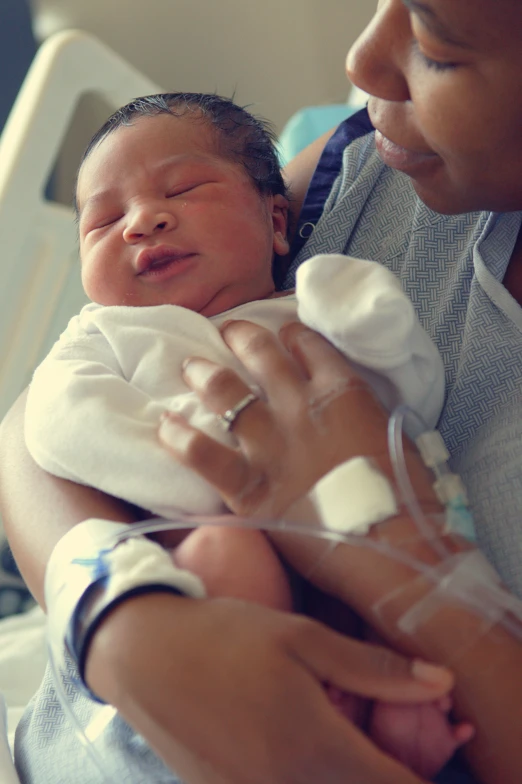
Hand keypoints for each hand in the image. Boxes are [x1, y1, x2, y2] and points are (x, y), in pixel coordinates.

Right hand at [86, 592, 452, 783]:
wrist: (144, 655)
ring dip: (341, 772)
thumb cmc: (226, 636)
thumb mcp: (301, 637)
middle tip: (369, 727)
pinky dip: (303, 775)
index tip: (430, 741)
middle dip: (379, 771)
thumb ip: (373, 668)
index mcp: (315, 750)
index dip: (422, 775)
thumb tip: (441, 682)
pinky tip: (288, 737)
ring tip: (326, 728)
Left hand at [158, 320, 437, 518]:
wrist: (392, 547)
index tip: (282, 333)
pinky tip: (164, 425)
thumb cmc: (408, 497)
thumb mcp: (394, 434)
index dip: (291, 335)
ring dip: (205, 374)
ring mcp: (270, 444)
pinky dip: (181, 438)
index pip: (308, 345)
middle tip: (228, 330)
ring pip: (226, 393)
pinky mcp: (249, 486)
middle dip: (241, 336)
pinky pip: (204, 455)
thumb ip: (363, 411)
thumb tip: (349, 408)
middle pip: (261, 355)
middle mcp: (299, 406)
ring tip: (190, 365)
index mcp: (341, 391)